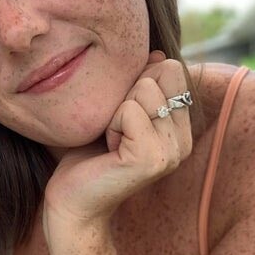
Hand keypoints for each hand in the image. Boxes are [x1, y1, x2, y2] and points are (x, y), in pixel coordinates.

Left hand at [43, 50, 193, 238]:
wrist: (72, 200)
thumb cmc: (88, 155)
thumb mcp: (117, 110)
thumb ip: (139, 83)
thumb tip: (156, 53)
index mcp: (180, 130)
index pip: (172, 69)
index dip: (137, 83)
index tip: (121, 118)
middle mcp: (183, 142)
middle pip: (161, 73)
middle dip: (126, 95)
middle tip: (114, 132)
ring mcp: (171, 152)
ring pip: (144, 89)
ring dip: (116, 111)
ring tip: (111, 141)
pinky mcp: (152, 159)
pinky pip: (129, 110)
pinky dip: (111, 125)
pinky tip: (108, 151)